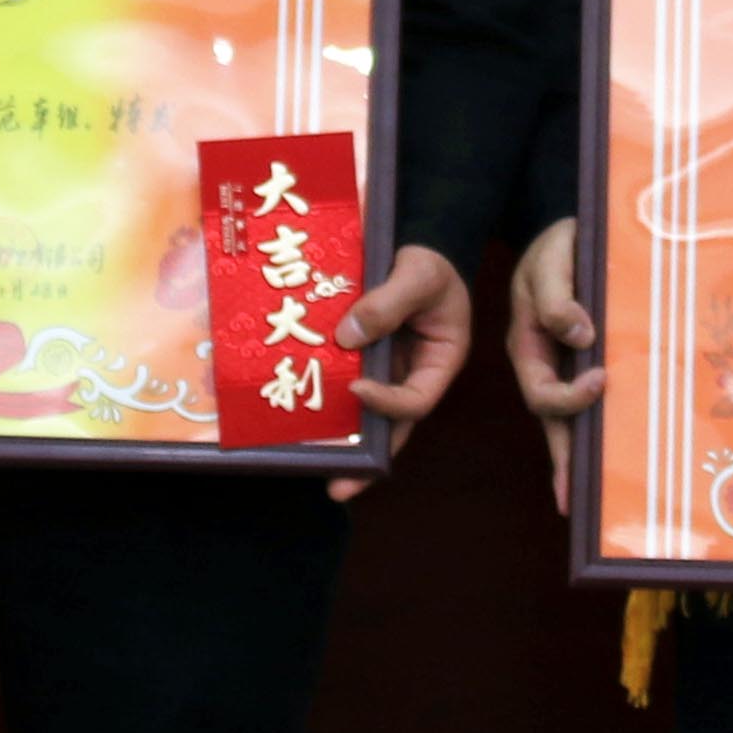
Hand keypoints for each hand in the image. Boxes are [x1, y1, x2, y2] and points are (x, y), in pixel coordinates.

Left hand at [326, 246, 470, 502]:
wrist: (422, 245)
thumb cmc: (431, 263)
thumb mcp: (419, 275)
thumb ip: (389, 302)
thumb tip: (347, 336)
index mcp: (439, 363)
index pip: (417, 400)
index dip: (388, 403)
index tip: (357, 388)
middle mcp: (410, 375)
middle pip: (391, 427)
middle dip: (366, 461)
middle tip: (338, 488)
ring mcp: (385, 370)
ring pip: (363, 414)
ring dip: (339, 439)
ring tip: (307, 464)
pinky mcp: (360, 359)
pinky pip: (341, 383)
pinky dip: (321, 396)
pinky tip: (292, 409)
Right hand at [504, 223, 604, 511]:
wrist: (567, 230)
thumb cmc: (555, 245)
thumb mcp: (548, 263)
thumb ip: (558, 298)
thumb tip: (581, 336)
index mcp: (527, 346)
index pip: (542, 391)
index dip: (570, 397)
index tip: (602, 377)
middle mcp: (545, 363)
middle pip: (552, 420)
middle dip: (563, 460)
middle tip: (573, 500)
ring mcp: (566, 364)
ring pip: (573, 415)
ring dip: (584, 451)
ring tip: (597, 493)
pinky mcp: (589, 358)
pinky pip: (595, 395)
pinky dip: (604, 420)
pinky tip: (623, 443)